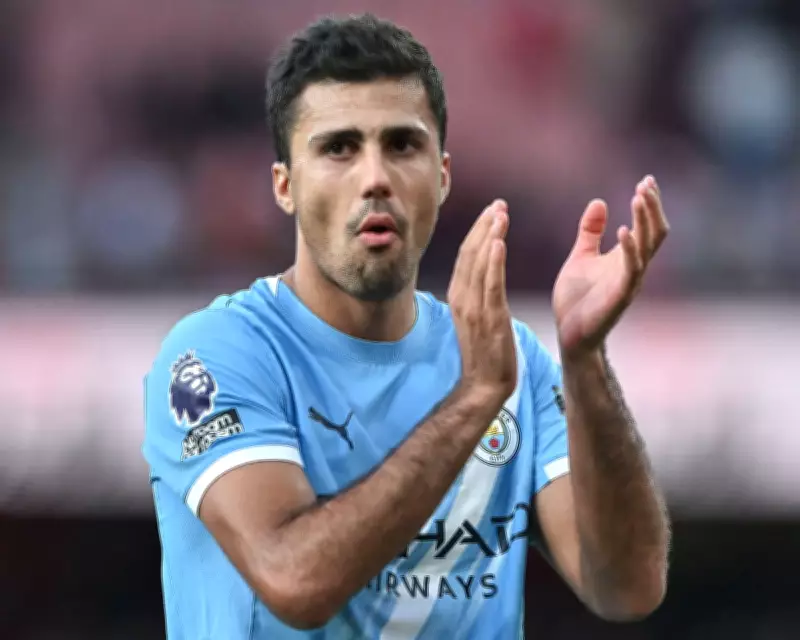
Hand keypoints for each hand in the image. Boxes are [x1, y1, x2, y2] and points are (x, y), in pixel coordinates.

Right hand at [448, 200, 516, 404]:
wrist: (483, 384)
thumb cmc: (484, 353)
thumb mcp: (475, 318)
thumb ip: (475, 295)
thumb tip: (478, 276)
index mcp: (458, 296)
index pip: (466, 256)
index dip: (477, 231)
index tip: (491, 211)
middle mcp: (462, 298)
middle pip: (470, 254)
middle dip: (484, 226)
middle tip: (498, 204)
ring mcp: (474, 308)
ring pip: (479, 264)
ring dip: (489, 236)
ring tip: (500, 213)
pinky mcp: (490, 318)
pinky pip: (491, 285)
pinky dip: (493, 262)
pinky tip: (498, 243)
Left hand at [553, 176, 668, 357]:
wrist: (570, 334)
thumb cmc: (577, 299)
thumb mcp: (581, 257)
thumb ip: (590, 232)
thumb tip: (598, 202)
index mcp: (626, 257)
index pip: (646, 225)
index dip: (649, 203)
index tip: (646, 179)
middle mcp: (633, 267)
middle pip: (654, 232)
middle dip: (652, 207)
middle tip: (646, 183)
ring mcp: (629, 281)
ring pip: (647, 246)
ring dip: (644, 221)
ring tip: (639, 197)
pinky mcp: (619, 296)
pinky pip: (631, 270)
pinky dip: (629, 249)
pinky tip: (624, 231)